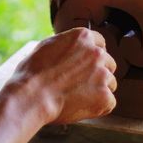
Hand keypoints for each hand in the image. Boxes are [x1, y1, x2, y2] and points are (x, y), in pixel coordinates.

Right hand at [0, 27, 117, 124]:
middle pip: (108, 63)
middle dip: (98, 72)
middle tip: (80, 83)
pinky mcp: (105, 97)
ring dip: (98, 89)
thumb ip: (67, 44)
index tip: (85, 64)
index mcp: (83, 37)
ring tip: (77, 96)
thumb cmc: (33, 71)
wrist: (32, 95)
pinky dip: (97, 106)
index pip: (100, 43)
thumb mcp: (47, 45)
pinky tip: (80, 105)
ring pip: (110, 83)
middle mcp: (97, 53)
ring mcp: (103, 75)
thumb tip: (72, 49)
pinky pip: (108, 102)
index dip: (91, 55)